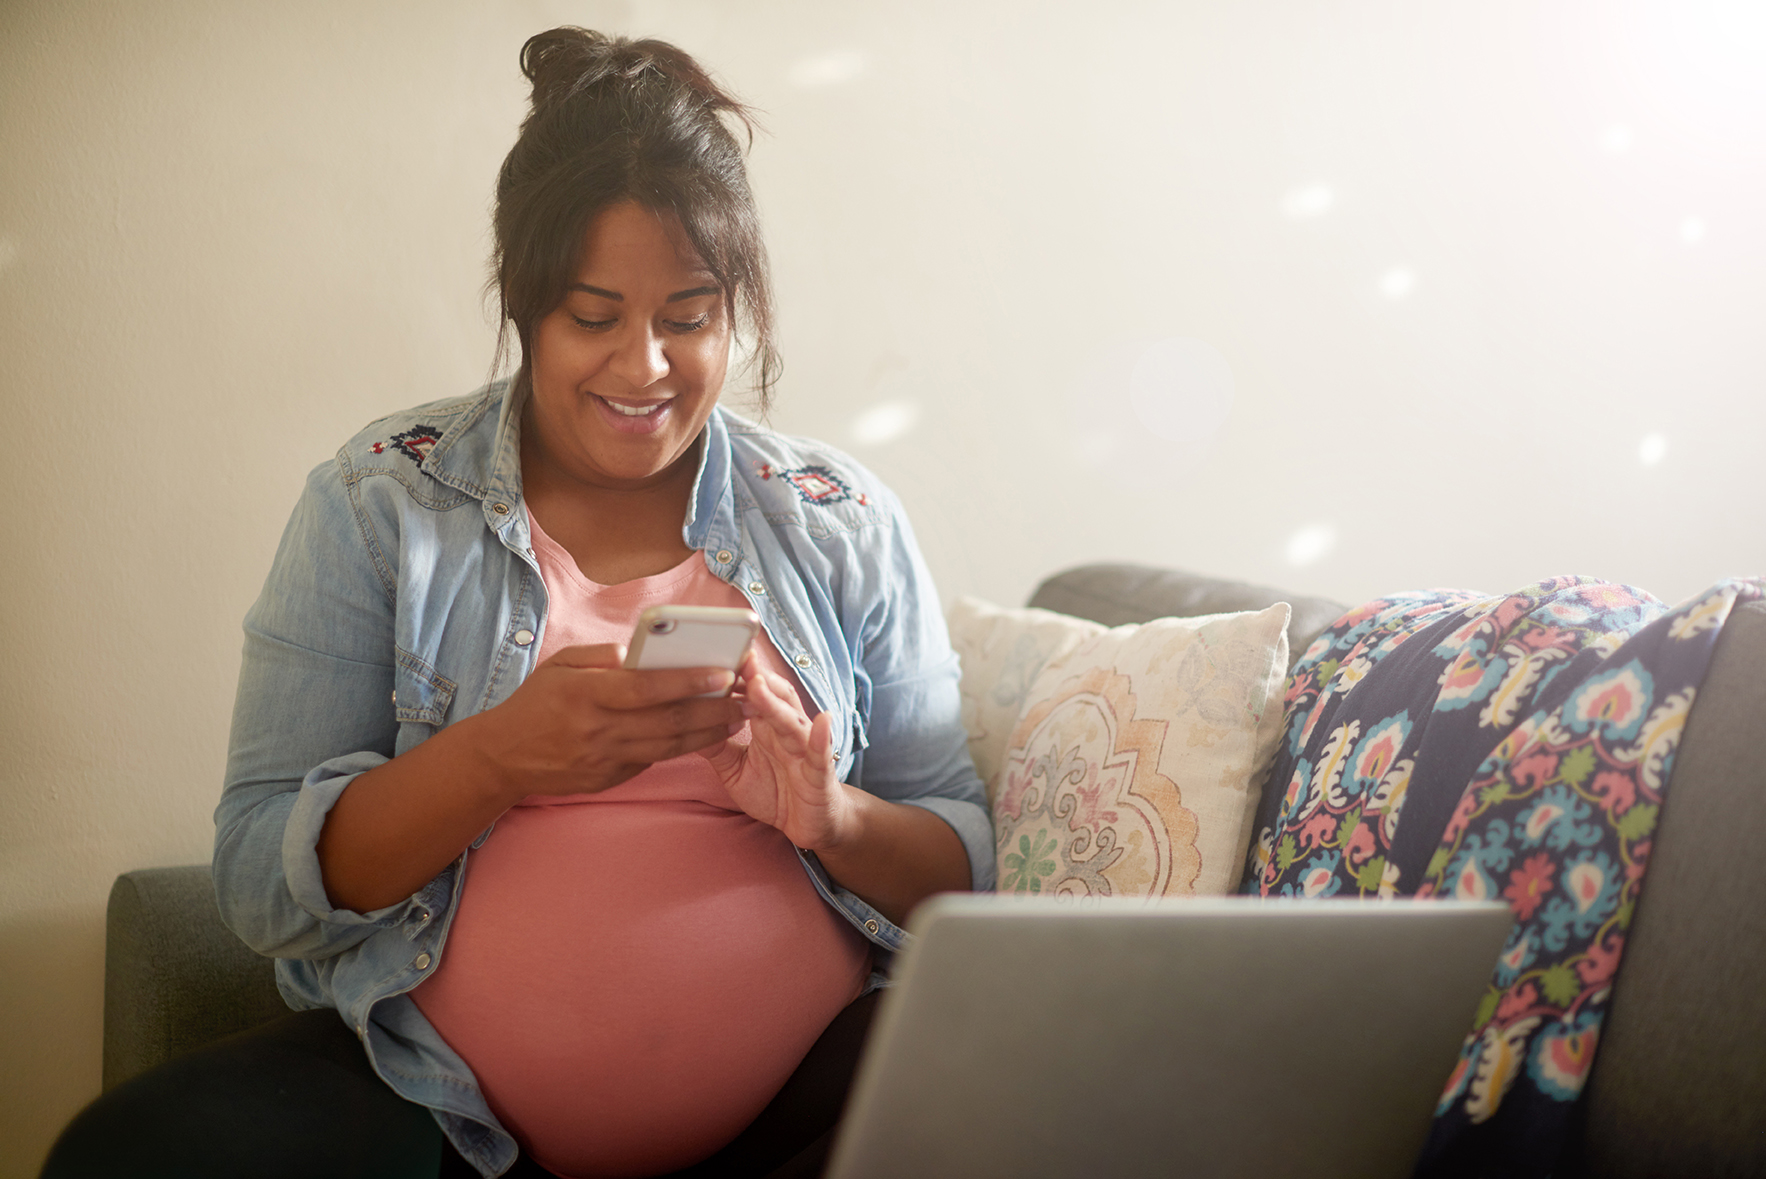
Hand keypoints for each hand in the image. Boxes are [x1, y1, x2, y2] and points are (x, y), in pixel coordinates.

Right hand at [469, 642, 745, 801]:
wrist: (505, 757)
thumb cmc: (536, 702)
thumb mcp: (560, 665)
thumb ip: (600, 658)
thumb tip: (636, 653)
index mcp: (587, 695)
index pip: (647, 688)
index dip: (689, 682)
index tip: (724, 672)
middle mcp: (600, 730)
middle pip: (668, 722)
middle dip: (715, 711)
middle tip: (749, 700)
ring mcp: (606, 759)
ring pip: (669, 746)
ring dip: (709, 734)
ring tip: (739, 719)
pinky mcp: (610, 778)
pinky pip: (653, 760)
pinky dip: (683, 749)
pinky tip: (707, 737)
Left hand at [703, 652, 859, 851]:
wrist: (808, 824)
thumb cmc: (775, 791)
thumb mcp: (734, 771)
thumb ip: (716, 747)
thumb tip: (684, 722)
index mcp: (767, 727)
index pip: (753, 693)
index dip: (738, 674)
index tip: (718, 654)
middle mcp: (787, 731)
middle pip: (774, 697)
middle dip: (756, 676)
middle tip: (737, 656)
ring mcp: (806, 750)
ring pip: (792, 721)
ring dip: (776, 703)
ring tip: (759, 684)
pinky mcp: (820, 774)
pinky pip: (822, 754)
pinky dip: (822, 737)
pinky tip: (823, 720)